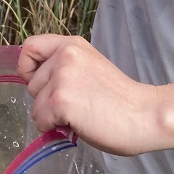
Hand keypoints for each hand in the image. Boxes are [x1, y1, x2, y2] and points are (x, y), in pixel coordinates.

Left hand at [18, 35, 160, 154]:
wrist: (143, 115)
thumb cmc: (119, 99)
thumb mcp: (89, 67)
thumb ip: (65, 67)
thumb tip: (37, 82)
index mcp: (73, 45)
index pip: (29, 47)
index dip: (29, 68)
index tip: (45, 84)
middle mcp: (65, 55)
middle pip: (31, 83)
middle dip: (46, 99)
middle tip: (76, 103)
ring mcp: (62, 77)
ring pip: (35, 105)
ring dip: (51, 116)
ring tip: (79, 114)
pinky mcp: (61, 100)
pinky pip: (40, 121)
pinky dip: (54, 129)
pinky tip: (78, 124)